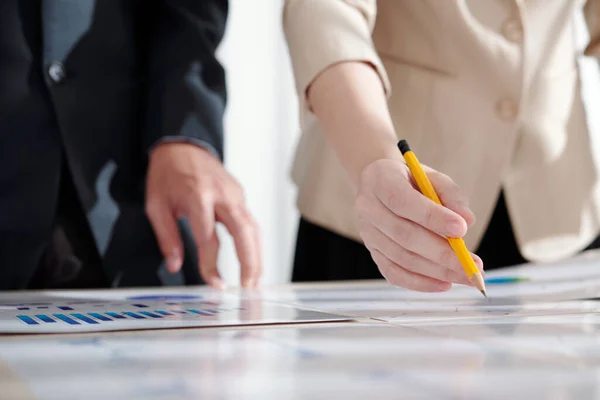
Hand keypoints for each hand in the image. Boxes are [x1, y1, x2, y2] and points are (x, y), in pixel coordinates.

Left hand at [145, 143, 261, 288]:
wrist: (182, 145)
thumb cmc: (167, 174)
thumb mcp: (156, 204)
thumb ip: (167, 237)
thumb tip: (175, 265)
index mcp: (197, 197)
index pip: (209, 238)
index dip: (212, 264)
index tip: (214, 284)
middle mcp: (221, 195)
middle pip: (243, 232)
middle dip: (249, 262)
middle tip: (249, 288)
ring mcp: (234, 194)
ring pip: (253, 228)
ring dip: (257, 256)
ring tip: (255, 281)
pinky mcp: (240, 195)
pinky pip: (251, 222)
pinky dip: (255, 243)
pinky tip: (253, 261)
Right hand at [355, 159, 482, 291]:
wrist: (380, 186)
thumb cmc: (411, 181)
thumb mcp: (433, 177)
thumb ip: (451, 195)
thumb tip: (467, 222)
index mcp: (380, 180)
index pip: (402, 201)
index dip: (431, 217)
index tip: (462, 230)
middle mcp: (368, 208)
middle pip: (403, 235)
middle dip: (442, 253)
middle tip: (473, 265)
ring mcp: (367, 233)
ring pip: (401, 258)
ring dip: (437, 271)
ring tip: (467, 276)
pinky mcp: (373, 252)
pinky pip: (393, 273)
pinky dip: (420, 283)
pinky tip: (444, 284)